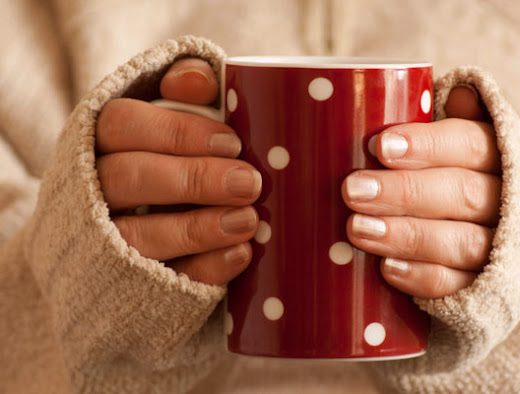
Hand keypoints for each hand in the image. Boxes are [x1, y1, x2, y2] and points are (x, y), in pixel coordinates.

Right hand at [96, 58, 261, 285]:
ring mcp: (103, 242)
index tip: (232, 143)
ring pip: (134, 236)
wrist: (121, 239)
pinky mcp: (126, 284)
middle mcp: (91, 190)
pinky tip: (239, 255)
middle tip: (250, 183)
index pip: (122, 125)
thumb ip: (185, 92)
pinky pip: (158, 282)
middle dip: (194, 179)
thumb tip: (197, 79)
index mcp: (99, 142)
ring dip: (196, 228)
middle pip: (127, 177)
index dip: (178, 132)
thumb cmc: (163, 162)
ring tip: (248, 221)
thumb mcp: (171, 121)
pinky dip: (202, 268)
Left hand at [342, 85, 500, 298]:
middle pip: (464, 194)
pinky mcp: (488, 290)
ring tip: (358, 230)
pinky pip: (459, 287)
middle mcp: (508, 202)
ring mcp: (502, 250)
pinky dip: (423, 278)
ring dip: (407, 236)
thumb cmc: (456, 178)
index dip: (428, 145)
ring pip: (461, 243)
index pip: (472, 144)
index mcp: (500, 156)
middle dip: (405, 192)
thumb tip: (450, 90)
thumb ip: (446, 121)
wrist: (501, 241)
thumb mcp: (456, 146)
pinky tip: (387, 270)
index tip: (380, 145)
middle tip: (352, 190)